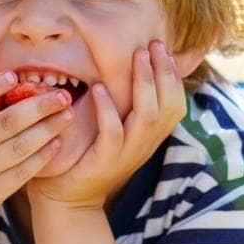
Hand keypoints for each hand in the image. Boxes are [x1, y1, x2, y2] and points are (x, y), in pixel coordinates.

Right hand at [0, 71, 74, 240]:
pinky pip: (23, 171)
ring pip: (20, 146)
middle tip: (62, 95)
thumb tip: (7, 85)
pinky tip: (56, 143)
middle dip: (39, 107)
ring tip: (66, 115)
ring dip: (48, 129)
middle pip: (5, 123)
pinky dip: (42, 155)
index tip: (14, 76)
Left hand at [27, 41, 185, 211]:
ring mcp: (128, 154)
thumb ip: (124, 105)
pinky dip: (107, 109)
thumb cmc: (87, 155)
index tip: (164, 49)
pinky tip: (98, 87)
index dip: (173, 76)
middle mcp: (145, 144)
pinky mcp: (105, 162)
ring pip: (147, 116)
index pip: (175, 102)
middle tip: (153, 45)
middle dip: (163, 71)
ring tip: (136, 57)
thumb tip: (128, 69)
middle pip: (167, 105)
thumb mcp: (114, 128)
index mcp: (150, 135)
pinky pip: (113, 133)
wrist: (67, 199)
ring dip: (143, 84)